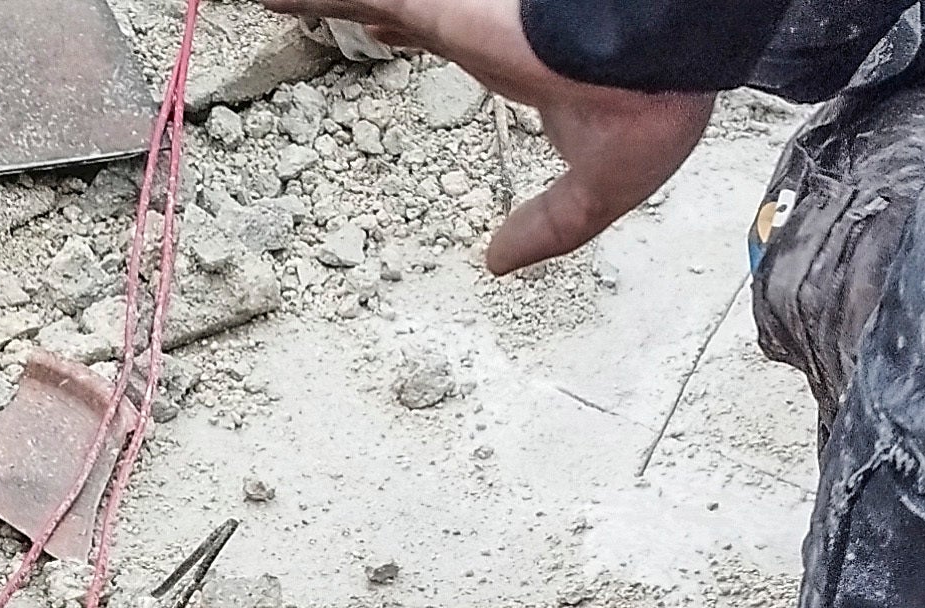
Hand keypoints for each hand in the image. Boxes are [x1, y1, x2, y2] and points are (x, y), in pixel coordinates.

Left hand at [255, 0, 714, 271]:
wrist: (661, 64)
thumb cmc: (650, 108)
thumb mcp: (594, 194)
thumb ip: (547, 227)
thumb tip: (499, 264)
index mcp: (508, 57)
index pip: (436, 32)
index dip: (399, 30)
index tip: (376, 30)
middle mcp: (472, 27)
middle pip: (391, 9)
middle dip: (350, 9)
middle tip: (296, 10)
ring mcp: (451, 14)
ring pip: (361, 2)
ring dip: (313, 5)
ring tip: (263, 7)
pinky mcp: (438, 9)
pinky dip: (308, 2)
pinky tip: (266, 5)